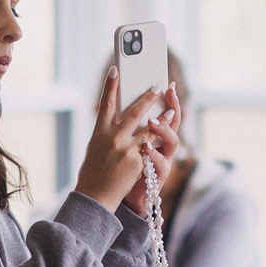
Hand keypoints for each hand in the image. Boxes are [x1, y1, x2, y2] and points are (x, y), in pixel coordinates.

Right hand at [75, 69, 165, 210]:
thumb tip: (124, 121)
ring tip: (171, 112)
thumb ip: (108, 133)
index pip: (105, 103)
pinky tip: (164, 139)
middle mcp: (112, 137)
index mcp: (99, 132)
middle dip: (149, 97)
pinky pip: (151, 148)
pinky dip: (157, 144)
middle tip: (158, 86)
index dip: (110, 85)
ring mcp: (126, 149)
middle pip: (135, 111)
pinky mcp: (137, 161)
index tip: (115, 70)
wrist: (95, 196)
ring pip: (150, 129)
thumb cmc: (94, 172)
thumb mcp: (96, 148)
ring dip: (163, 120)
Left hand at [125, 86, 182, 215]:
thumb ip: (124, 124)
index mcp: (153, 135)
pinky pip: (161, 164)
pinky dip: (154, 155)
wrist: (112, 197)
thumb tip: (113, 96)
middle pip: (172, 122)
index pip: (165, 112)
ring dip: (163, 129)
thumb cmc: (115, 167)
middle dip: (170, 105)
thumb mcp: (119, 141)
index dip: (168, 98)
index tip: (166, 82)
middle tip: (162, 91)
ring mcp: (162, 160)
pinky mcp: (157, 176)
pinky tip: (146, 147)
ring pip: (172, 141)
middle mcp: (161, 145)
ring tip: (152, 120)